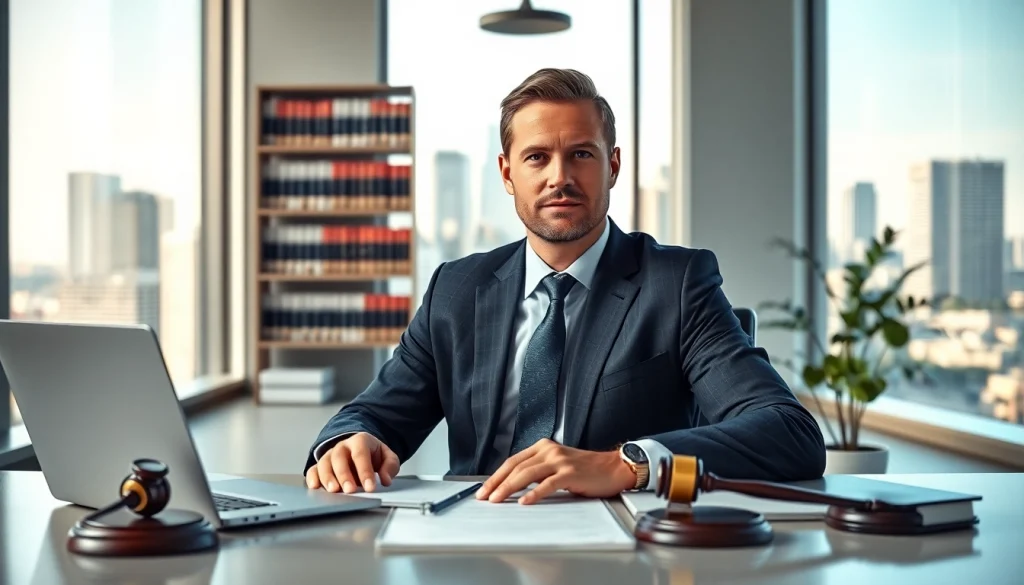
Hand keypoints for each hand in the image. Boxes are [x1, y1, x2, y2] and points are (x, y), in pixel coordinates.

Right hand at [305, 432, 399, 493]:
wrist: (361, 449)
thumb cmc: (373, 455)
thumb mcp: (388, 457)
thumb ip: (390, 466)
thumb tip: (385, 479)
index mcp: (360, 441)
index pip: (360, 453)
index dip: (365, 470)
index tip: (370, 487)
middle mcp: (342, 446)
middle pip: (339, 457)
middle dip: (344, 475)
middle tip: (350, 490)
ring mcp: (330, 455)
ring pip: (324, 463)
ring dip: (327, 477)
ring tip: (334, 491)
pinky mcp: (321, 466)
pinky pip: (313, 470)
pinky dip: (312, 478)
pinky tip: (315, 487)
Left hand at [475, 439, 635, 504]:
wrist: (613, 468)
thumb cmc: (586, 470)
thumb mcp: (558, 465)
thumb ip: (538, 471)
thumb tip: (513, 487)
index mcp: (543, 447)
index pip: (513, 461)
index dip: (496, 475)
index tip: (484, 489)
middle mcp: (549, 450)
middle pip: (516, 467)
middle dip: (497, 483)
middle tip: (485, 497)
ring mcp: (560, 461)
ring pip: (527, 474)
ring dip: (509, 488)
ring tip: (497, 500)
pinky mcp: (571, 473)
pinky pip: (548, 484)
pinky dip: (535, 493)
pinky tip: (525, 502)